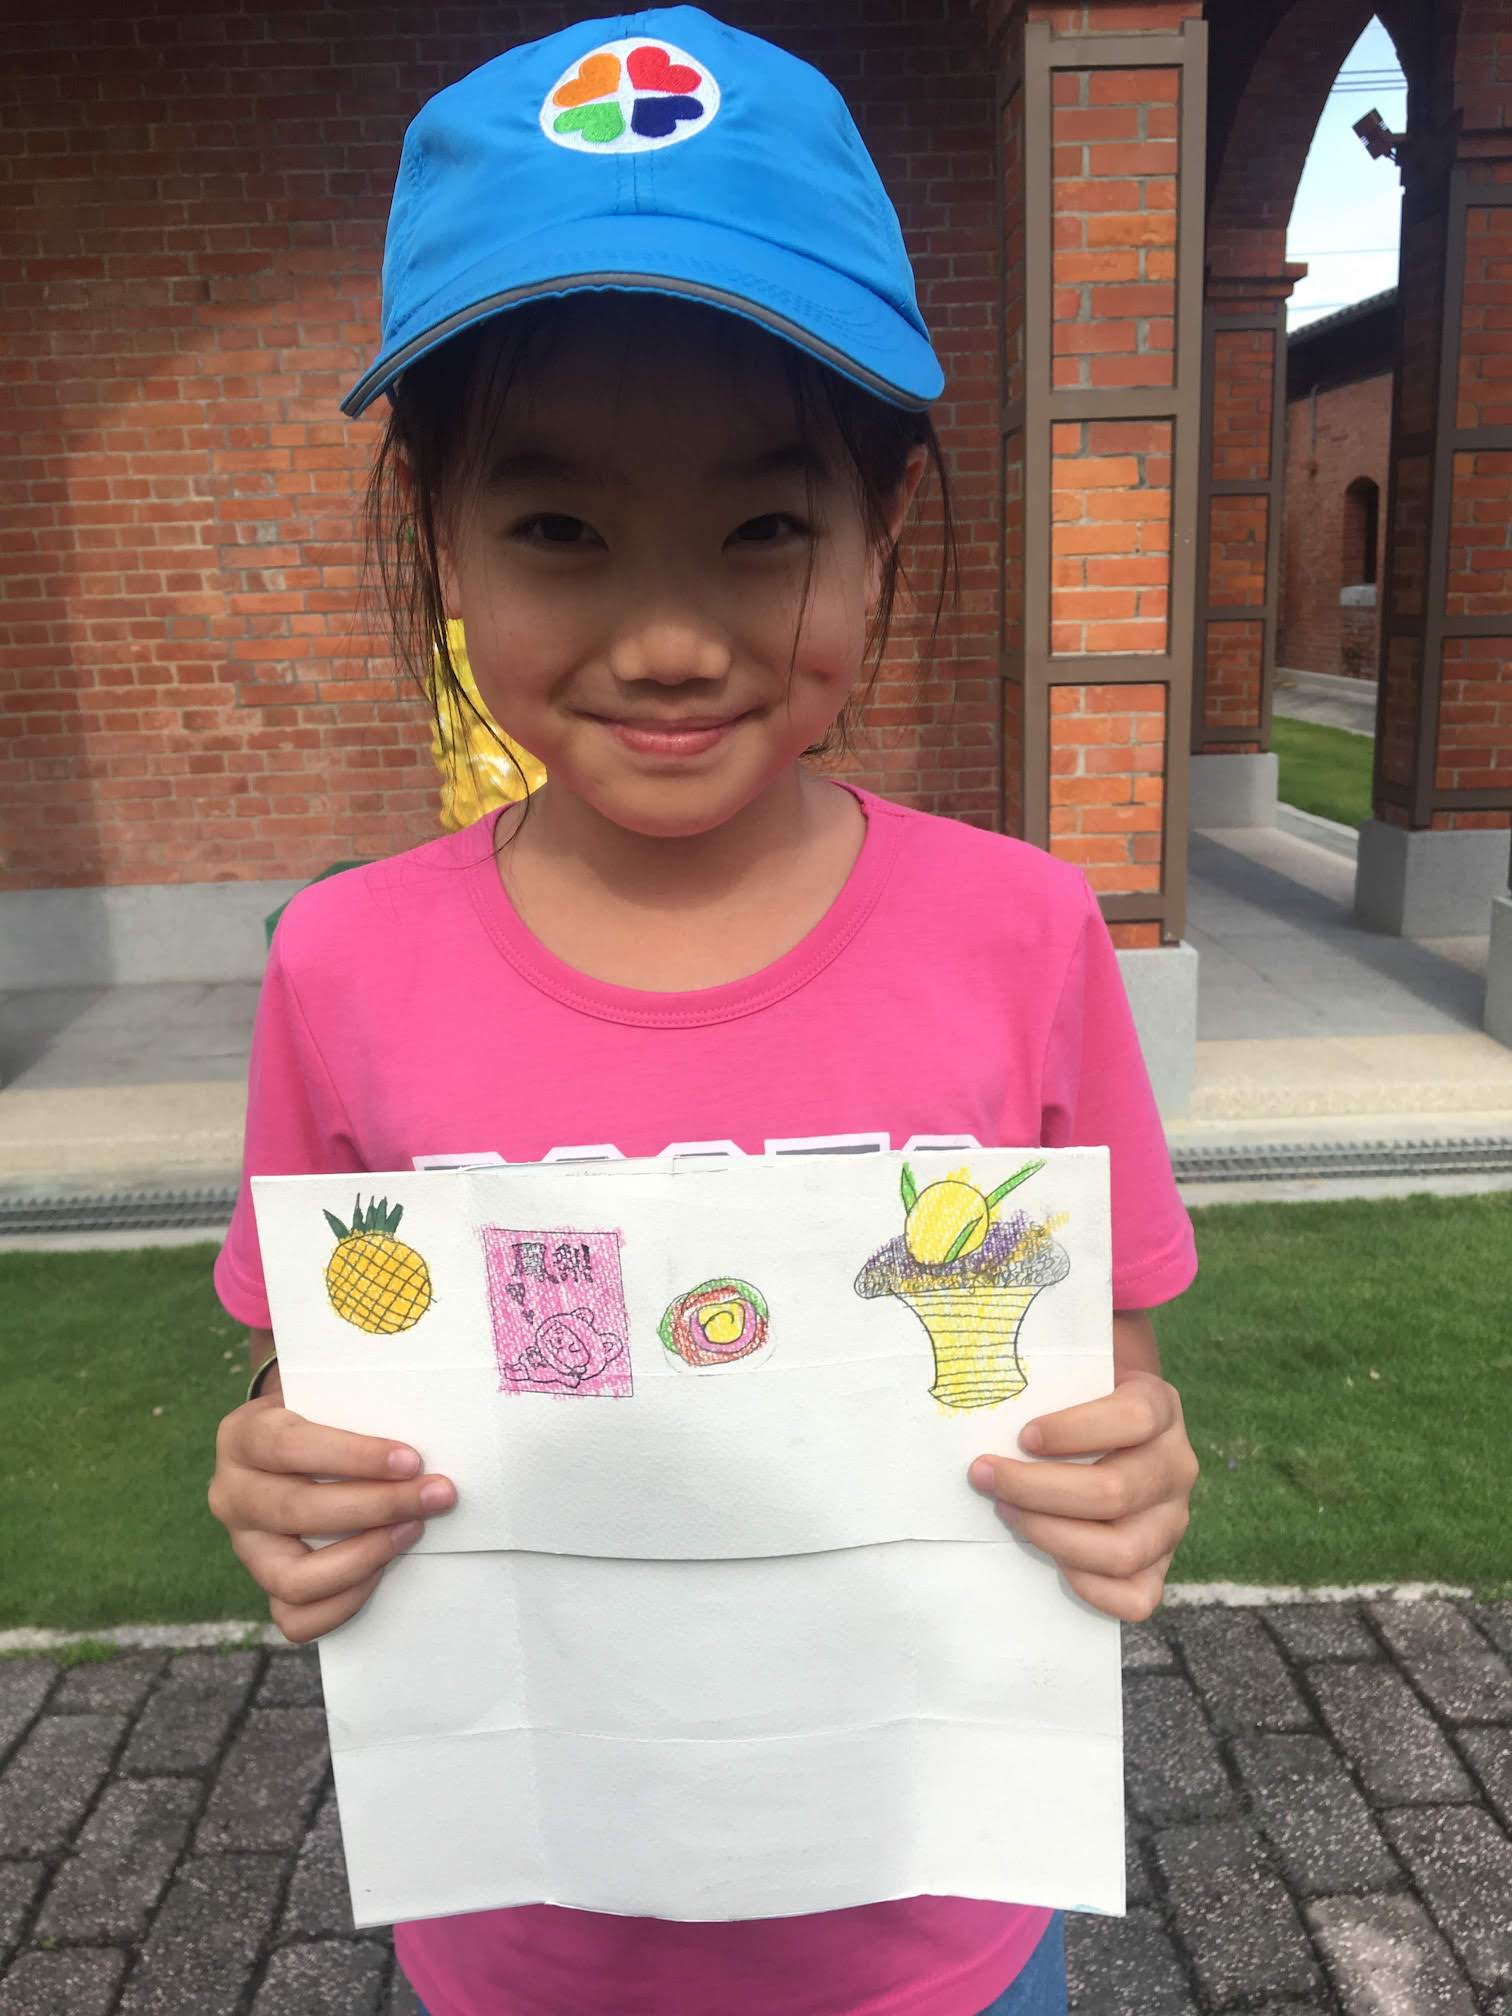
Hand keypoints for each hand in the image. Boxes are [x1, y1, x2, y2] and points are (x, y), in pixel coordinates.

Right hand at [207, 1372, 458, 1644]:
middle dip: (378, 1505)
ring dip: (363, 1557)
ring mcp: (245, 1547)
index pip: (290, 1447)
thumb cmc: (326, 1416)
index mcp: (243, 1437)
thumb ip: (358, 1398)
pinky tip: (383, 1571)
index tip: (412, 1460)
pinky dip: (343, 1602)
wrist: (298, 1448)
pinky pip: (296, 1618)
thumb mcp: (330, 1393)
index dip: (354, 1457)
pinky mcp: (265, 1584)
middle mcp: (232, 1494)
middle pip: (298, 1510)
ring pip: (292, 1577)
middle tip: (435, 1495)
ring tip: (412, 1530)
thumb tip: (423, 1419)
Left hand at [967, 1365, 1198, 1621]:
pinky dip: (1094, 1589)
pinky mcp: (1160, 1562)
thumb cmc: (1066, 1391)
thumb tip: (966, 1302)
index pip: (1132, 1418)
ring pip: (1124, 1547)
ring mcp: (1173, 1519)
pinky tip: (1054, 1567)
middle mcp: (1176, 1464)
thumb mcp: (1066, 1361)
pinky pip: (1140, 1596)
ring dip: (1052, 1535)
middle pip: (1116, 1490)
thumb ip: (1039, 1348)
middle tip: (983, 1476)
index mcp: (1157, 1405)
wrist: (1105, 1427)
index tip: (1022, 1434)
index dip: (1077, 1430)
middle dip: (1037, 1488)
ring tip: (1005, 1513)